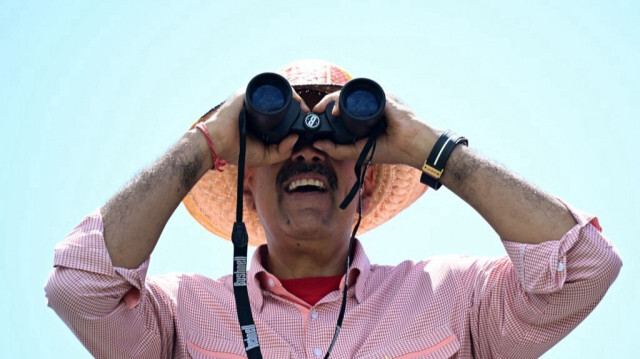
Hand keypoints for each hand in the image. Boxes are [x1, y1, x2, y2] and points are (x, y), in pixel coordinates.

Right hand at [203, 87, 310, 166]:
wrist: (218, 143)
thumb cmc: (237, 149)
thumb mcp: (265, 155)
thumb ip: (282, 151)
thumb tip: (296, 138)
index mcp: (263, 120)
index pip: (283, 112)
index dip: (296, 114)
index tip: (306, 120)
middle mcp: (258, 107)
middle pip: (282, 100)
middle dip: (298, 105)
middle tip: (307, 113)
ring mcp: (253, 98)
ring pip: (277, 91)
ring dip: (293, 96)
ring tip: (301, 107)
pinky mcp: (247, 92)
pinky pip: (268, 87)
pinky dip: (281, 89)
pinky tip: (292, 98)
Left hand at [311, 91, 440, 168]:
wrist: (415, 147)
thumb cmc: (394, 149)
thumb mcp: (360, 151)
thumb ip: (339, 150)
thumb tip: (317, 144)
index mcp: (365, 115)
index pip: (344, 106)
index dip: (329, 108)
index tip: (317, 115)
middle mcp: (371, 105)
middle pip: (345, 96)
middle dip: (328, 101)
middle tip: (317, 111)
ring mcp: (378, 100)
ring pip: (351, 91)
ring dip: (335, 98)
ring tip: (327, 110)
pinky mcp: (384, 98)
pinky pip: (363, 93)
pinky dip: (349, 98)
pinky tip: (339, 107)